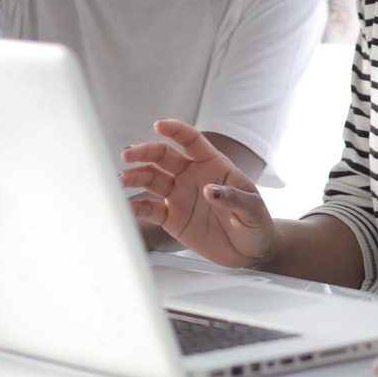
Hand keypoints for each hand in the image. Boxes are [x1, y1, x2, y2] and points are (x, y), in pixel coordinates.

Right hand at [120, 120, 278, 268]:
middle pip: (163, 156)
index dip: (175, 130)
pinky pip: (150, 208)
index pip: (191, 140)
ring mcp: (180, 195)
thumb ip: (233, 198)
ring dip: (135, 176)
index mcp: (213, 164)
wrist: (250, 252)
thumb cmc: (257, 223)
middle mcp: (192, 176)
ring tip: (121, 179)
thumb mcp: (252, 209)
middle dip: (144, 151)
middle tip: (128, 154)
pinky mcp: (172, 218)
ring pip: (151, 179)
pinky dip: (136, 206)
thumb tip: (210, 191)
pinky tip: (126, 206)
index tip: (159, 124)